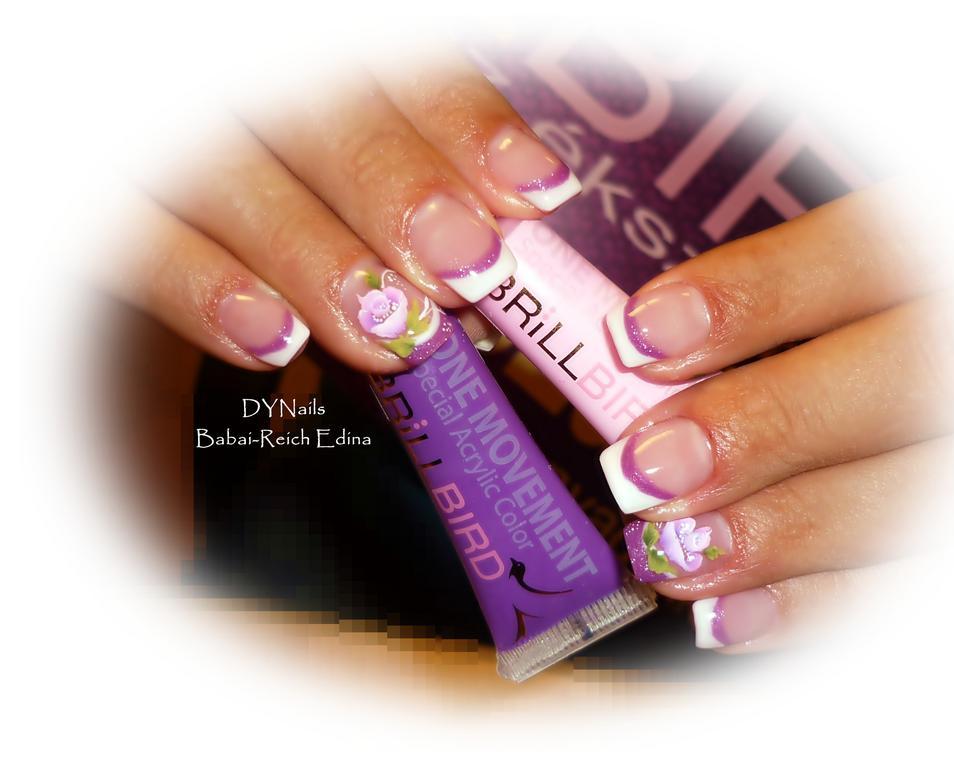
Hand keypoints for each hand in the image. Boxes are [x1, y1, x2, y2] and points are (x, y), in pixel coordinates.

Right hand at [101, 53, 578, 370]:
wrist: (174, 193)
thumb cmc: (296, 185)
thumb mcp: (357, 159)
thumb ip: (427, 171)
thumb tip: (518, 226)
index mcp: (316, 51)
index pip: (395, 64)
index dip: (465, 126)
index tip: (531, 193)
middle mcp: (239, 76)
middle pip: (317, 112)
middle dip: (402, 191)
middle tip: (467, 270)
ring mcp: (162, 135)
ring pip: (229, 175)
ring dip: (323, 260)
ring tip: (393, 331)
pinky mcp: (102, 203)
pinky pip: (140, 241)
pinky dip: (210, 292)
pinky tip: (278, 341)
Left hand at [600, 182, 953, 651]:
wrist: (935, 392)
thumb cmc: (856, 334)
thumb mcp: (833, 284)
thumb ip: (750, 298)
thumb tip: (604, 309)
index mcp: (936, 257)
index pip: (861, 254)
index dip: (747, 298)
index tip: (635, 336)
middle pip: (897, 379)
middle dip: (758, 427)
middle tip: (641, 469)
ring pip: (912, 492)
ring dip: (776, 533)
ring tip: (671, 553)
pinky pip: (915, 578)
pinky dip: (816, 606)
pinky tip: (724, 616)